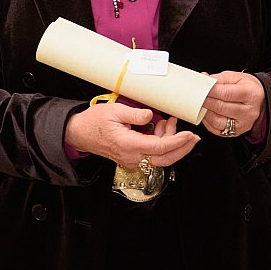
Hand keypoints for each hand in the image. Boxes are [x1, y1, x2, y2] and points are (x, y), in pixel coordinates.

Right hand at [63, 102, 199, 170]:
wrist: (78, 133)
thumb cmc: (92, 122)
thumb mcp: (113, 111)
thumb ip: (135, 114)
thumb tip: (151, 115)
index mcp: (128, 144)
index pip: (160, 148)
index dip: (178, 141)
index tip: (189, 134)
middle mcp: (131, 156)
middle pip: (165, 159)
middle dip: (182, 148)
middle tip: (192, 137)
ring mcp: (131, 158)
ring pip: (159, 157)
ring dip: (169, 142)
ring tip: (168, 124)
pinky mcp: (131, 157)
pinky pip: (151, 154)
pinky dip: (160, 144)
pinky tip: (160, 130)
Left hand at [201, 71, 265, 139]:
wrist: (260, 100)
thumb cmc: (246, 87)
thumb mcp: (235, 77)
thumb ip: (218, 79)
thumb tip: (202, 79)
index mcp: (251, 94)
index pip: (225, 93)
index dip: (209, 91)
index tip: (198, 88)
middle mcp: (249, 111)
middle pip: (220, 107)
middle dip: (204, 101)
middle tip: (194, 96)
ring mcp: (244, 123)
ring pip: (217, 121)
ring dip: (204, 113)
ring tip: (200, 105)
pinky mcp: (237, 131)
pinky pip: (217, 130)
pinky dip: (208, 122)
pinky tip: (206, 114)